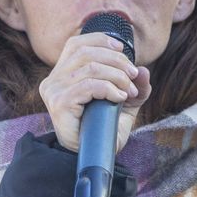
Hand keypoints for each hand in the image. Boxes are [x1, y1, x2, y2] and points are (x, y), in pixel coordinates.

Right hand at [38, 30, 150, 153]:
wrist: (93, 156)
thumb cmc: (103, 128)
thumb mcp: (124, 102)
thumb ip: (134, 85)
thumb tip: (144, 70)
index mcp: (61, 74)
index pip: (76, 43)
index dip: (100, 40)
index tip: (123, 50)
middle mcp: (53, 80)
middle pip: (86, 52)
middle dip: (117, 60)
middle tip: (134, 76)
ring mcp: (54, 91)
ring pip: (91, 67)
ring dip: (117, 76)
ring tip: (129, 91)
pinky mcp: (59, 103)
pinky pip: (89, 85)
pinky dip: (109, 88)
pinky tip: (120, 98)